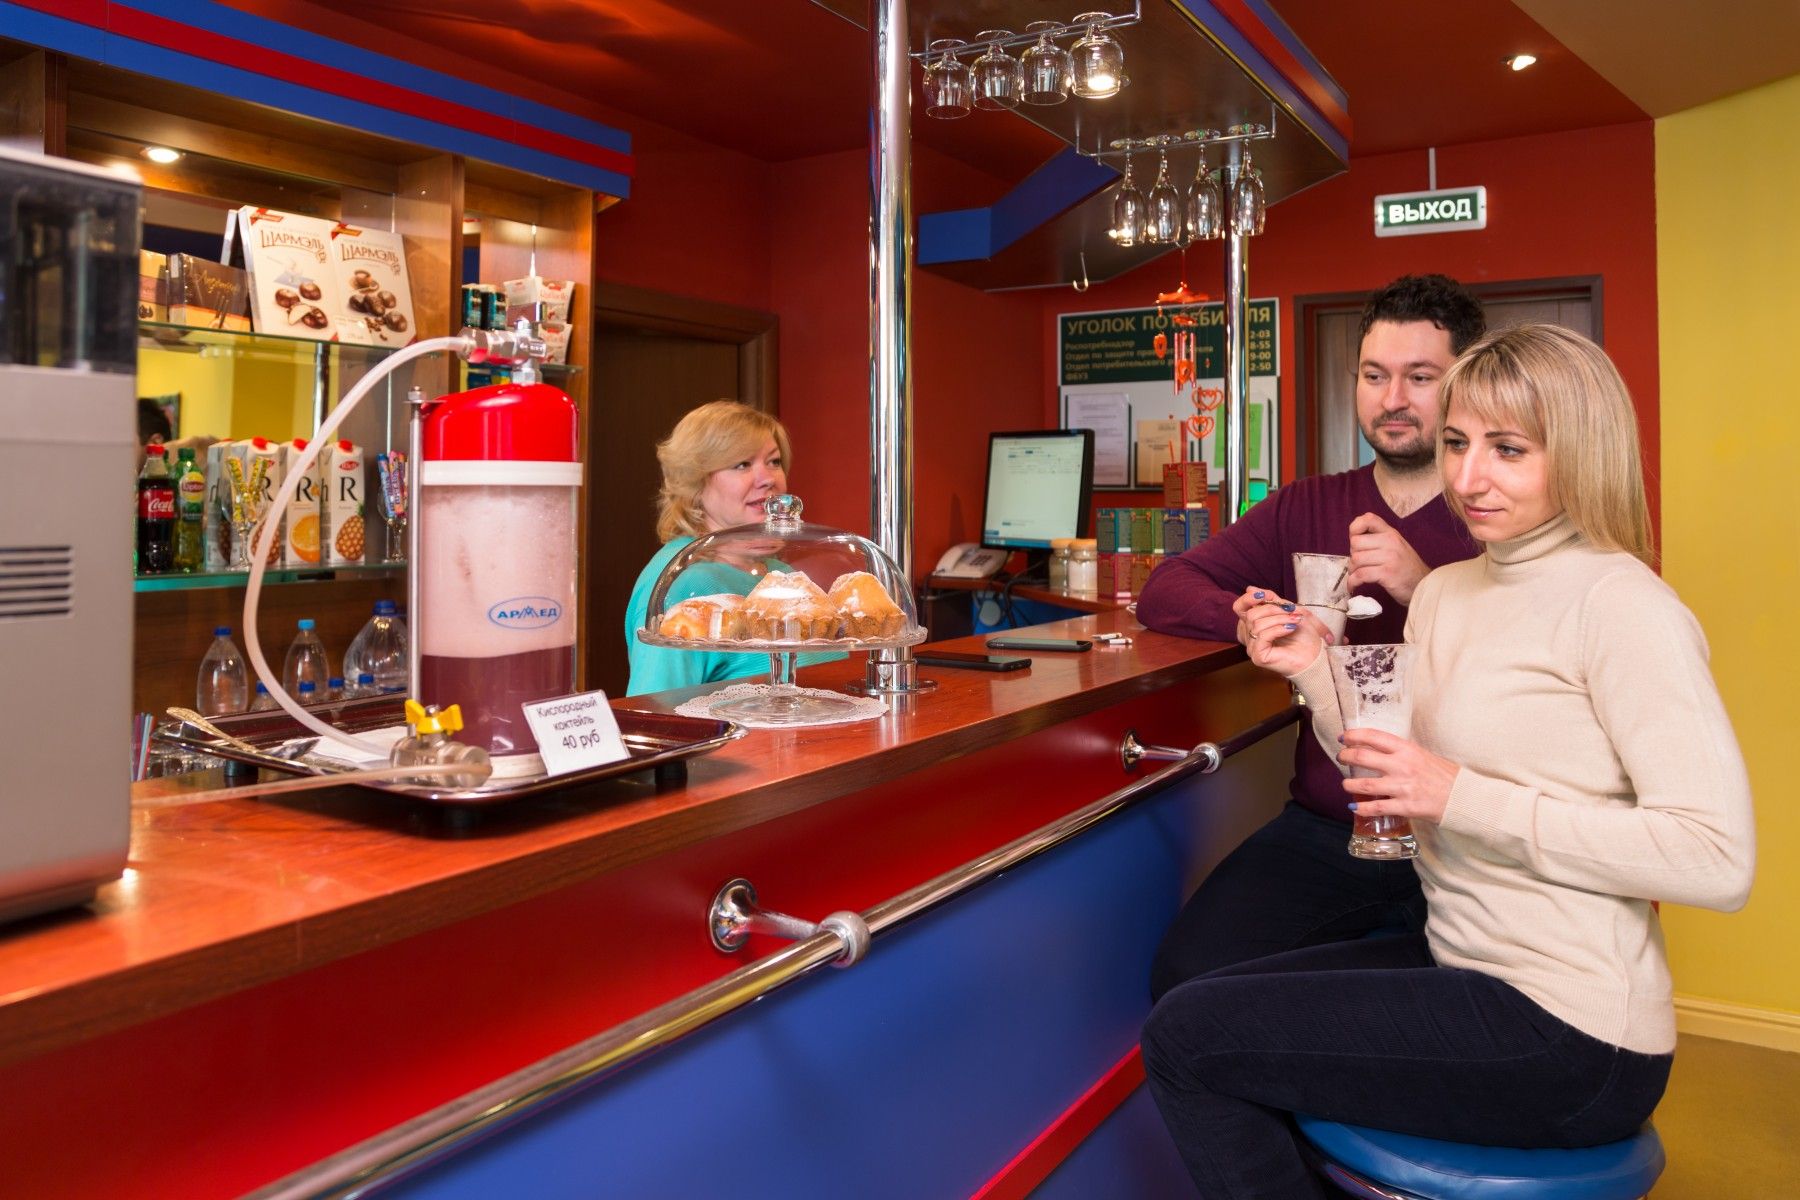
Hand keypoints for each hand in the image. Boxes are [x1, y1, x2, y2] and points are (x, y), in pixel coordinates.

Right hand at [1232, 587, 1326, 675]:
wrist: (1315, 655)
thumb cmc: (1303, 635)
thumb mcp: (1288, 611)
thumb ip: (1271, 600)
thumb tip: (1250, 588)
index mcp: (1255, 624)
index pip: (1239, 608)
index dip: (1249, 598)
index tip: (1266, 595)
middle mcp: (1251, 636)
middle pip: (1251, 614)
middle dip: (1273, 609)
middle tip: (1292, 611)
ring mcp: (1253, 647)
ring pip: (1257, 624)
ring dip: (1280, 619)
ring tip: (1295, 621)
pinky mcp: (1258, 656)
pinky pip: (1262, 636)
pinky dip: (1278, 629)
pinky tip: (1290, 629)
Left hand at [1338, 728, 1458, 823]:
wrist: (1463, 797)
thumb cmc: (1444, 775)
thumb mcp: (1423, 755)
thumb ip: (1402, 753)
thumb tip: (1379, 750)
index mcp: (1407, 749)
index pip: (1374, 736)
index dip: (1354, 735)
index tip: (1343, 737)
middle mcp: (1402, 765)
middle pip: (1363, 757)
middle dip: (1345, 756)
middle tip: (1341, 758)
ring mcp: (1402, 787)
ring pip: (1364, 784)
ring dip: (1349, 784)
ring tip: (1345, 785)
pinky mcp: (1405, 806)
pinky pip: (1376, 808)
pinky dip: (1361, 808)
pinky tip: (1354, 807)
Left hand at [1347, 513, 1428, 603]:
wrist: (1424, 586)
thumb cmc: (1406, 568)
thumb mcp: (1396, 547)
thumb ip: (1378, 540)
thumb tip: (1353, 539)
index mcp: (1391, 533)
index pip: (1368, 519)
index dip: (1355, 528)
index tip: (1355, 540)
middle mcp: (1391, 542)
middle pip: (1356, 542)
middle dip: (1352, 554)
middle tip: (1359, 564)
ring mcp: (1390, 557)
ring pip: (1356, 559)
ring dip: (1353, 570)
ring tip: (1358, 576)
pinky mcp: (1387, 573)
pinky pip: (1361, 575)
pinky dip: (1353, 582)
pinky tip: (1354, 585)